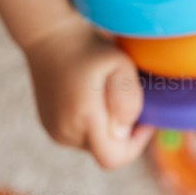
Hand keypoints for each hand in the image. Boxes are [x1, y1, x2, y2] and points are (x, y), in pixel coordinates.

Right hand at [23, 14, 153, 169]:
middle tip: (125, 100)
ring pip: (92, 144)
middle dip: (121, 134)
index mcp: (83, 118)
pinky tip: (90, 97)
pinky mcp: (49, 126)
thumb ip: (128, 100)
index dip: (136, 146)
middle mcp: (65, 131)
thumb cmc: (89, 47)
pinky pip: (78, 136)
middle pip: (105, 151)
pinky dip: (90, 124)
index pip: (114, 158)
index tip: (146, 122)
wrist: (49, 36)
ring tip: (105, 94)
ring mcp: (54, 131)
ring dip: (104, 129)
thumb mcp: (119, 64)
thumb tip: (122, 132)